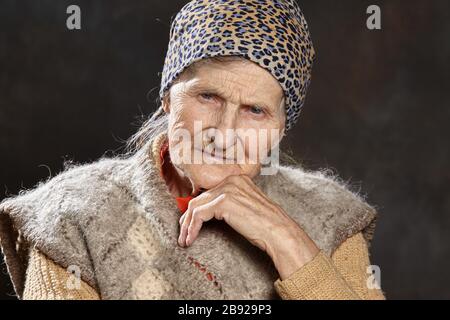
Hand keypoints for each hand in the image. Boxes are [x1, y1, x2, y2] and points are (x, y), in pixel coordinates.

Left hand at [178, 174, 319, 279]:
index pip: (208, 192)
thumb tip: (207, 211)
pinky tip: (191, 239)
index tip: (189, 222)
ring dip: (187, 225)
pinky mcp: (223, 202)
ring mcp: (227, 189)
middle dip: (188, 217)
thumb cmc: (266, 225)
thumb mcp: (245, 207)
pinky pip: (199, 215)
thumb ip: (229, 203)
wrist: (279, 231)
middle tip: (183, 232)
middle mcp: (231, 180)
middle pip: (200, 198)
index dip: (196, 208)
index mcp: (237, 179)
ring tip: (184, 239)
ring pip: (196, 206)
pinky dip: (192, 228)